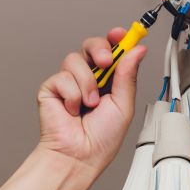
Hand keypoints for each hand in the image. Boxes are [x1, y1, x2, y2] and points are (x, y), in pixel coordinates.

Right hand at [36, 28, 146, 175]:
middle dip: (100, 48)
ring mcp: (69, 82)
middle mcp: (89, 78)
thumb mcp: (124, 104)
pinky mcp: (51, 88)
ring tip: (90, 105)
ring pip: (75, 59)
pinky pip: (62, 77)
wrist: (79, 156)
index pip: (112, 51)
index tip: (122, 34)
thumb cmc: (102, 139)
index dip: (116, 39)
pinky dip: (72, 95)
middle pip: (92, 46)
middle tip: (106, 62)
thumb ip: (128, 75)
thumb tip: (138, 50)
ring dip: (87, 83)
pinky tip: (73, 110)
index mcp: (110, 81)